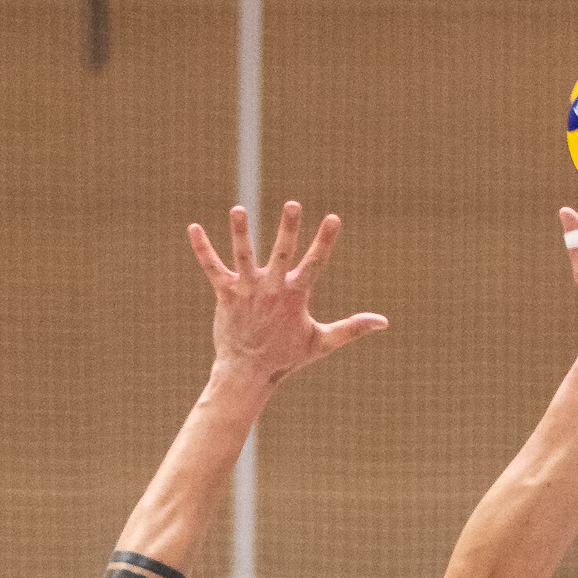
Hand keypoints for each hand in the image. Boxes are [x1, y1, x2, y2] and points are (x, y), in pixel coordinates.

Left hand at [188, 200, 387, 386]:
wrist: (247, 373)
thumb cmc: (285, 357)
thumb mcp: (322, 342)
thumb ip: (352, 328)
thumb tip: (384, 321)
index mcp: (295, 296)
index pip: (314, 264)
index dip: (324, 241)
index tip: (333, 218)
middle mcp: (271, 289)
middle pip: (281, 253)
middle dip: (288, 229)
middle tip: (293, 204)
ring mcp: (247, 290)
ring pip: (243, 255)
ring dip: (240, 232)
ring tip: (238, 209)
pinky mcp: (225, 293)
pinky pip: (212, 267)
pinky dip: (202, 249)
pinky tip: (193, 228)